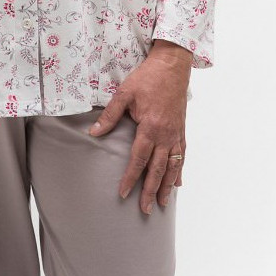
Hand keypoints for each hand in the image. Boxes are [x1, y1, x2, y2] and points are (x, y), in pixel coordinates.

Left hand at [88, 41, 190, 212]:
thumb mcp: (124, 93)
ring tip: (161, 203)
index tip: (124, 193)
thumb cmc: (148, 78)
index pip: (139, 159)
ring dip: (167, 186)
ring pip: (172, 166)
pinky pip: (182, 156)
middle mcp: (166, 135)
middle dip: (150, 190)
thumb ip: (110, 115)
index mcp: (150, 127)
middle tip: (144, 210)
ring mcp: (176, 134)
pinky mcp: (181, 130)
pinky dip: (179, 171)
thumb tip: (94, 133)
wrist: (173, 65)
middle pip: (157, 169)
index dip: (131, 178)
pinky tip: (177, 183)